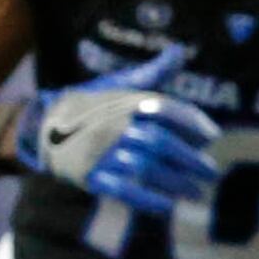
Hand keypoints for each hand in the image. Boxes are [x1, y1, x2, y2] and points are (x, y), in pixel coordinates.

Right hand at [11, 44, 222, 212]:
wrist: (46, 123)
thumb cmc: (95, 103)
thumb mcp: (121, 83)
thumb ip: (154, 73)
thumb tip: (180, 51)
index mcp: (126, 101)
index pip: (166, 110)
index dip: (192, 123)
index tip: (213, 137)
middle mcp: (116, 125)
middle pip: (159, 142)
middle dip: (189, 159)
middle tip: (211, 173)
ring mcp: (102, 151)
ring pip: (144, 167)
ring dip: (174, 182)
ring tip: (196, 193)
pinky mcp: (91, 174)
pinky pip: (121, 190)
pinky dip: (145, 200)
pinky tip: (167, 207)